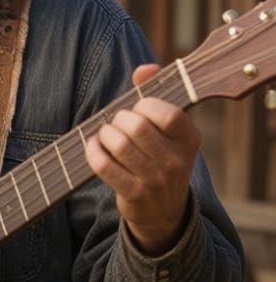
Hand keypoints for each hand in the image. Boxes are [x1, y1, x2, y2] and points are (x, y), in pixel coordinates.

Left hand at [85, 63, 200, 255]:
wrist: (164, 212)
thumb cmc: (160, 158)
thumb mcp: (167, 130)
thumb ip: (156, 93)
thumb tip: (145, 68)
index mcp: (190, 139)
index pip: (169, 114)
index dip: (146, 105)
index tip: (137, 107)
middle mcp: (177, 161)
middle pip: (138, 127)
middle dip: (119, 119)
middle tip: (116, 123)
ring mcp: (156, 181)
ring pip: (119, 145)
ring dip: (104, 134)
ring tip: (105, 134)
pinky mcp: (134, 194)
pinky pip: (104, 165)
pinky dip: (93, 151)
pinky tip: (94, 147)